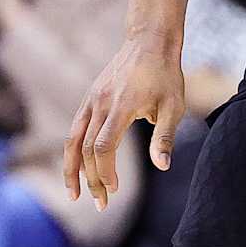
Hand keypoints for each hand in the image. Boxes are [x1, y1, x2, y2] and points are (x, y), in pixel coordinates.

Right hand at [63, 37, 185, 210]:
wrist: (150, 42)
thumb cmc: (166, 76)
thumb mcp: (174, 105)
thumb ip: (165, 136)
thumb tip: (162, 166)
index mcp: (121, 106)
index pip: (103, 147)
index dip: (105, 171)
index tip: (114, 190)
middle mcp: (100, 104)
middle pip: (85, 149)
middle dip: (91, 180)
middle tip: (101, 204)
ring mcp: (91, 101)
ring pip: (72, 141)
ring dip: (71, 170)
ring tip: (75, 195)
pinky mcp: (89, 99)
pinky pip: (74, 129)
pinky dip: (72, 151)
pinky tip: (77, 167)